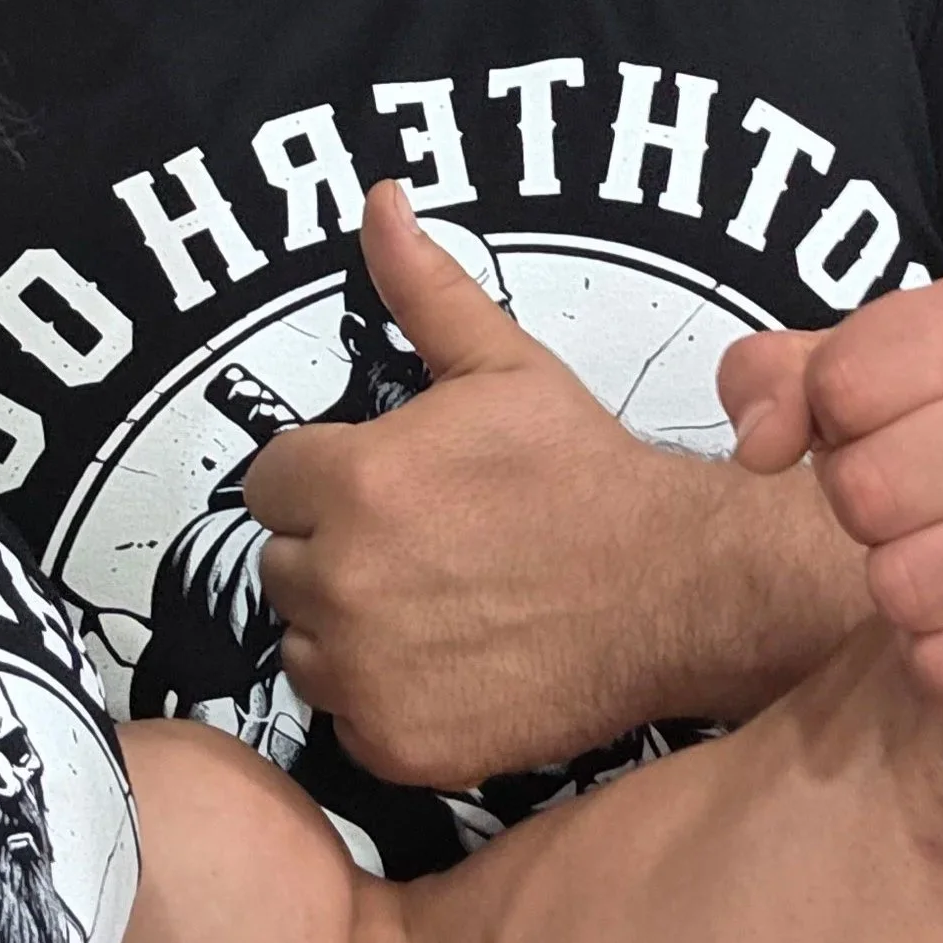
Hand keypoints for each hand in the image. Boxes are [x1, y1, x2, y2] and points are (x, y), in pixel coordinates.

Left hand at [246, 182, 698, 786]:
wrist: (673, 588)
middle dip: (334, 549)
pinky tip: (448, 662)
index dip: (325, 478)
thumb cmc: (582, 472)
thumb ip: (422, 287)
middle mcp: (341, 581)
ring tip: (435, 601)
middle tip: (423, 544)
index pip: (270, 482)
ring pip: (304, 643)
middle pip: (283, 562)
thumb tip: (378, 198)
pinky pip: (345, 715)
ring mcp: (365, 672)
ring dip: (346, 626)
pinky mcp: (395, 745)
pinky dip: (381, 697)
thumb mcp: (500, 365)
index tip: (388, 486)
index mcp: (352, 482)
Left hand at [715, 264, 942, 747]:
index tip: (891, 428)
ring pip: (902, 584)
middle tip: (922, 505)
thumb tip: (759, 443)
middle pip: (865, 488)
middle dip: (866, 510)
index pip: (837, 385)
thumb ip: (769, 379)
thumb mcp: (853, 379)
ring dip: (905, 587)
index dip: (835, 423)